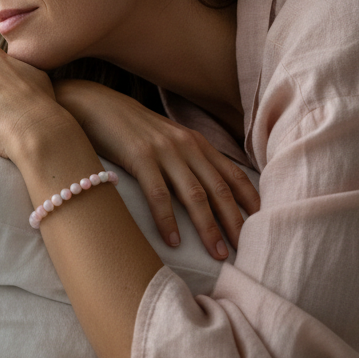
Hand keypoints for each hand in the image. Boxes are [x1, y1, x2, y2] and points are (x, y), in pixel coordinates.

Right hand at [54, 79, 259, 258]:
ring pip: (195, 195)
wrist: (94, 104)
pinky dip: (168, 220)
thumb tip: (206, 190)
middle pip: (219, 188)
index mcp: (196, 142)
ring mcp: (164, 151)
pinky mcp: (139, 158)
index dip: (250, 200)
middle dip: (235, 221)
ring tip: (218, 253)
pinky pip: (159, 194)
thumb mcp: (166, 139)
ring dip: (209, 227)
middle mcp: (186, 145)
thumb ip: (187, 159)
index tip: (264, 224)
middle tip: (247, 250)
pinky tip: (173, 241)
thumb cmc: (130, 128)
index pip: (233, 174)